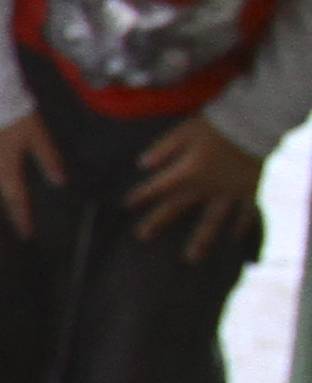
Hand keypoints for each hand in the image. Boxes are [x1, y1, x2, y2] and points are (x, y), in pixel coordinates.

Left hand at [125, 113, 266, 257]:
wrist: (254, 124)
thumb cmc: (216, 126)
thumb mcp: (184, 132)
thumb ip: (163, 149)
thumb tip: (142, 165)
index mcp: (188, 172)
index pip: (159, 188)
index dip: (142, 195)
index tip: (128, 205)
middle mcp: (206, 187)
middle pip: (179, 207)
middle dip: (159, 221)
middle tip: (142, 236)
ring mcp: (229, 192)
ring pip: (213, 220)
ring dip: (202, 240)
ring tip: (191, 258)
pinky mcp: (250, 191)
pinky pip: (247, 212)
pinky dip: (242, 225)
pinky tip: (234, 237)